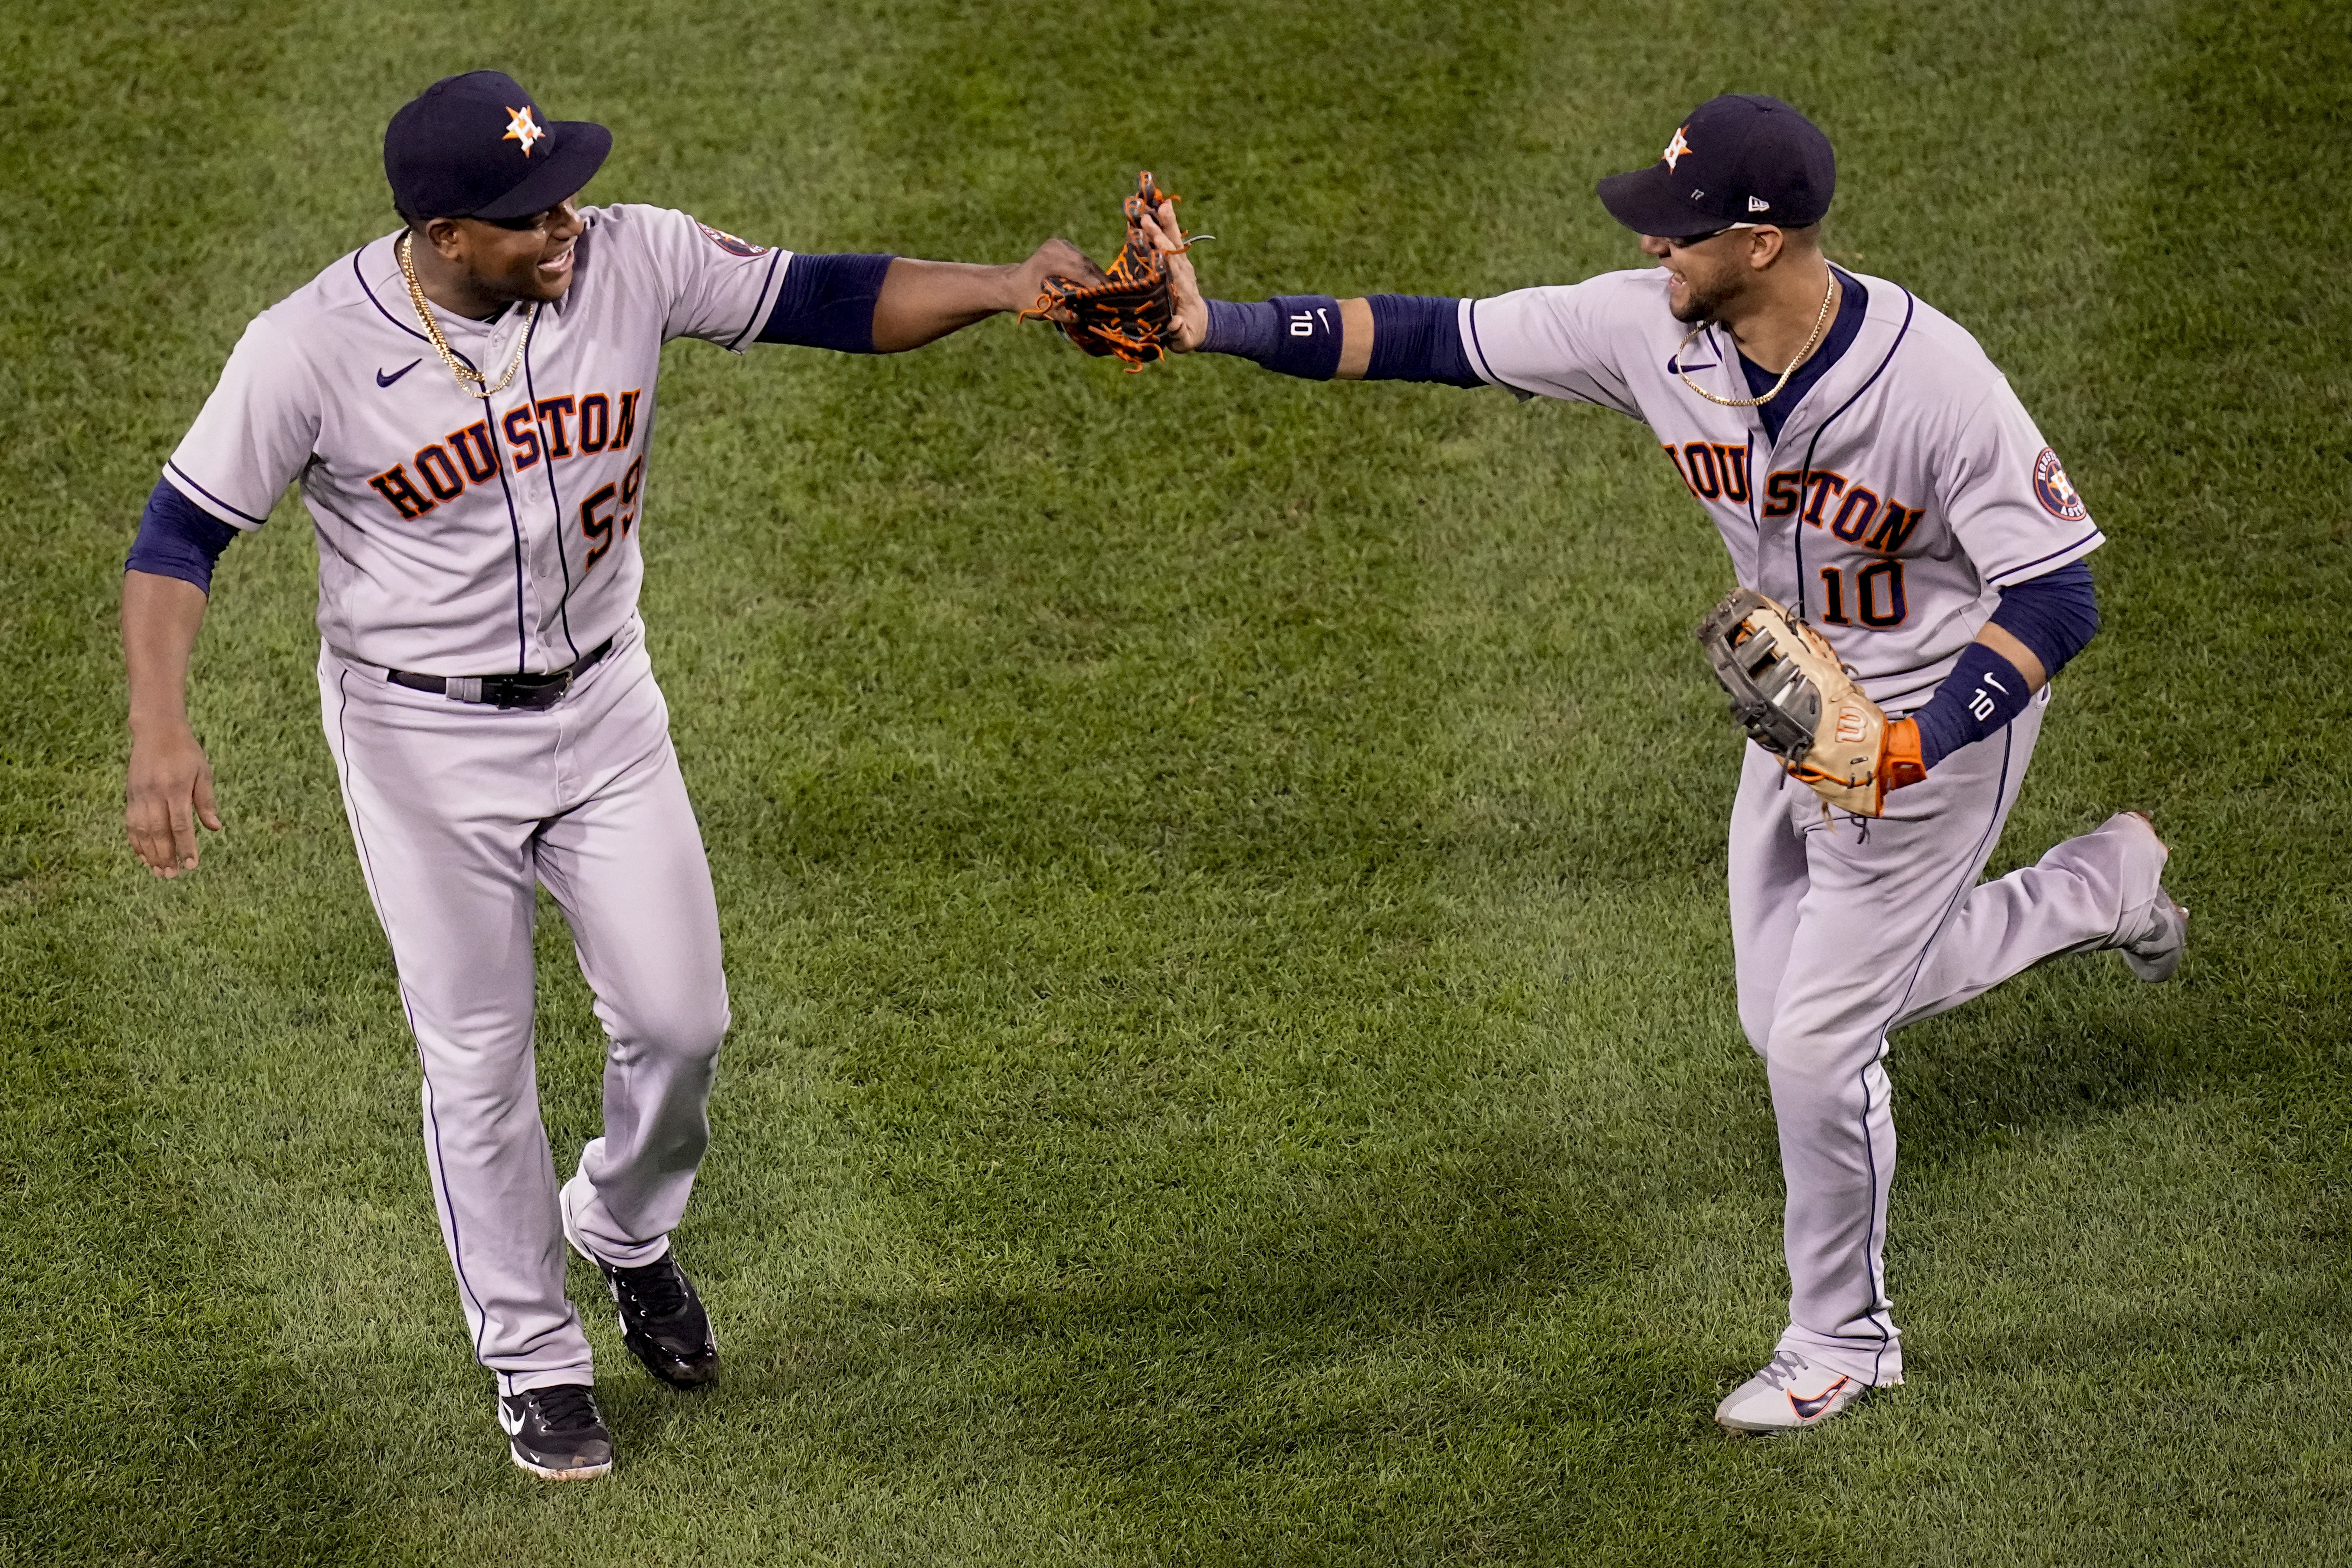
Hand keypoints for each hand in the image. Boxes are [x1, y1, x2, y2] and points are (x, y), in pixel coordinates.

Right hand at [126, 719, 221, 877]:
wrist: (157, 731)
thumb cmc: (186, 752)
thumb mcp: (203, 773)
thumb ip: (206, 801)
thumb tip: (215, 828)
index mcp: (176, 788)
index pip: (180, 825)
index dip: (186, 847)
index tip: (192, 865)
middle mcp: (155, 794)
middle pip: (159, 832)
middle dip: (166, 856)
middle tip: (173, 875)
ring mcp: (139, 795)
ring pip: (141, 830)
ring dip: (150, 853)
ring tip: (159, 872)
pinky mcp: (130, 795)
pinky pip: (130, 823)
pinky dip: (135, 841)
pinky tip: (143, 856)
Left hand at [1009, 237, 1105, 317]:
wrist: (1010, 284)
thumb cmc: (1024, 298)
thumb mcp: (1042, 308)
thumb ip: (1063, 312)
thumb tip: (1084, 316)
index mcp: (1049, 259)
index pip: (1080, 271)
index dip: (1096, 285)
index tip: (1109, 297)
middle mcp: (1055, 247)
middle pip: (1085, 264)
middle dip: (1100, 281)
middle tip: (1114, 295)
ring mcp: (1059, 244)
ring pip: (1085, 261)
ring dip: (1097, 275)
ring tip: (1107, 291)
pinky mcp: (1062, 245)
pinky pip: (1081, 258)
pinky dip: (1089, 270)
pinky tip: (1096, 282)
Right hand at [1137, 199, 1205, 350]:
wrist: (1201, 324)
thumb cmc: (1187, 334)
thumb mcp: (1183, 340)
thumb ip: (1179, 334)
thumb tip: (1175, 323)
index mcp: (1184, 291)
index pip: (1174, 270)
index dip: (1165, 255)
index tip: (1156, 241)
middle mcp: (1184, 274)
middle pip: (1174, 251)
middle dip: (1162, 233)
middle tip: (1148, 217)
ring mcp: (1182, 266)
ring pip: (1174, 241)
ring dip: (1166, 224)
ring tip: (1159, 204)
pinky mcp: (1177, 262)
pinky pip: (1171, 241)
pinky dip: (1165, 225)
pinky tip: (1157, 209)